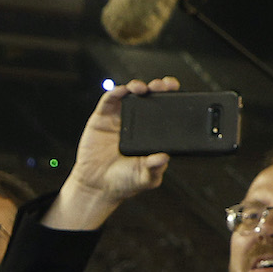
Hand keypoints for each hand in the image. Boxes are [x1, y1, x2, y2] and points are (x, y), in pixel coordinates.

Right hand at [40, 77, 177, 230]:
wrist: (96, 186)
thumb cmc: (123, 182)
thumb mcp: (144, 178)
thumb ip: (154, 168)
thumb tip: (165, 157)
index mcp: (150, 134)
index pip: (164, 111)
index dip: (171, 98)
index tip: (177, 92)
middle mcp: (136, 122)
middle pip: (149, 97)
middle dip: (158, 87)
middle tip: (163, 85)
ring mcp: (119, 118)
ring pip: (130, 95)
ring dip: (138, 86)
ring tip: (143, 88)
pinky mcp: (102, 118)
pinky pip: (109, 100)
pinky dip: (117, 92)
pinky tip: (123, 90)